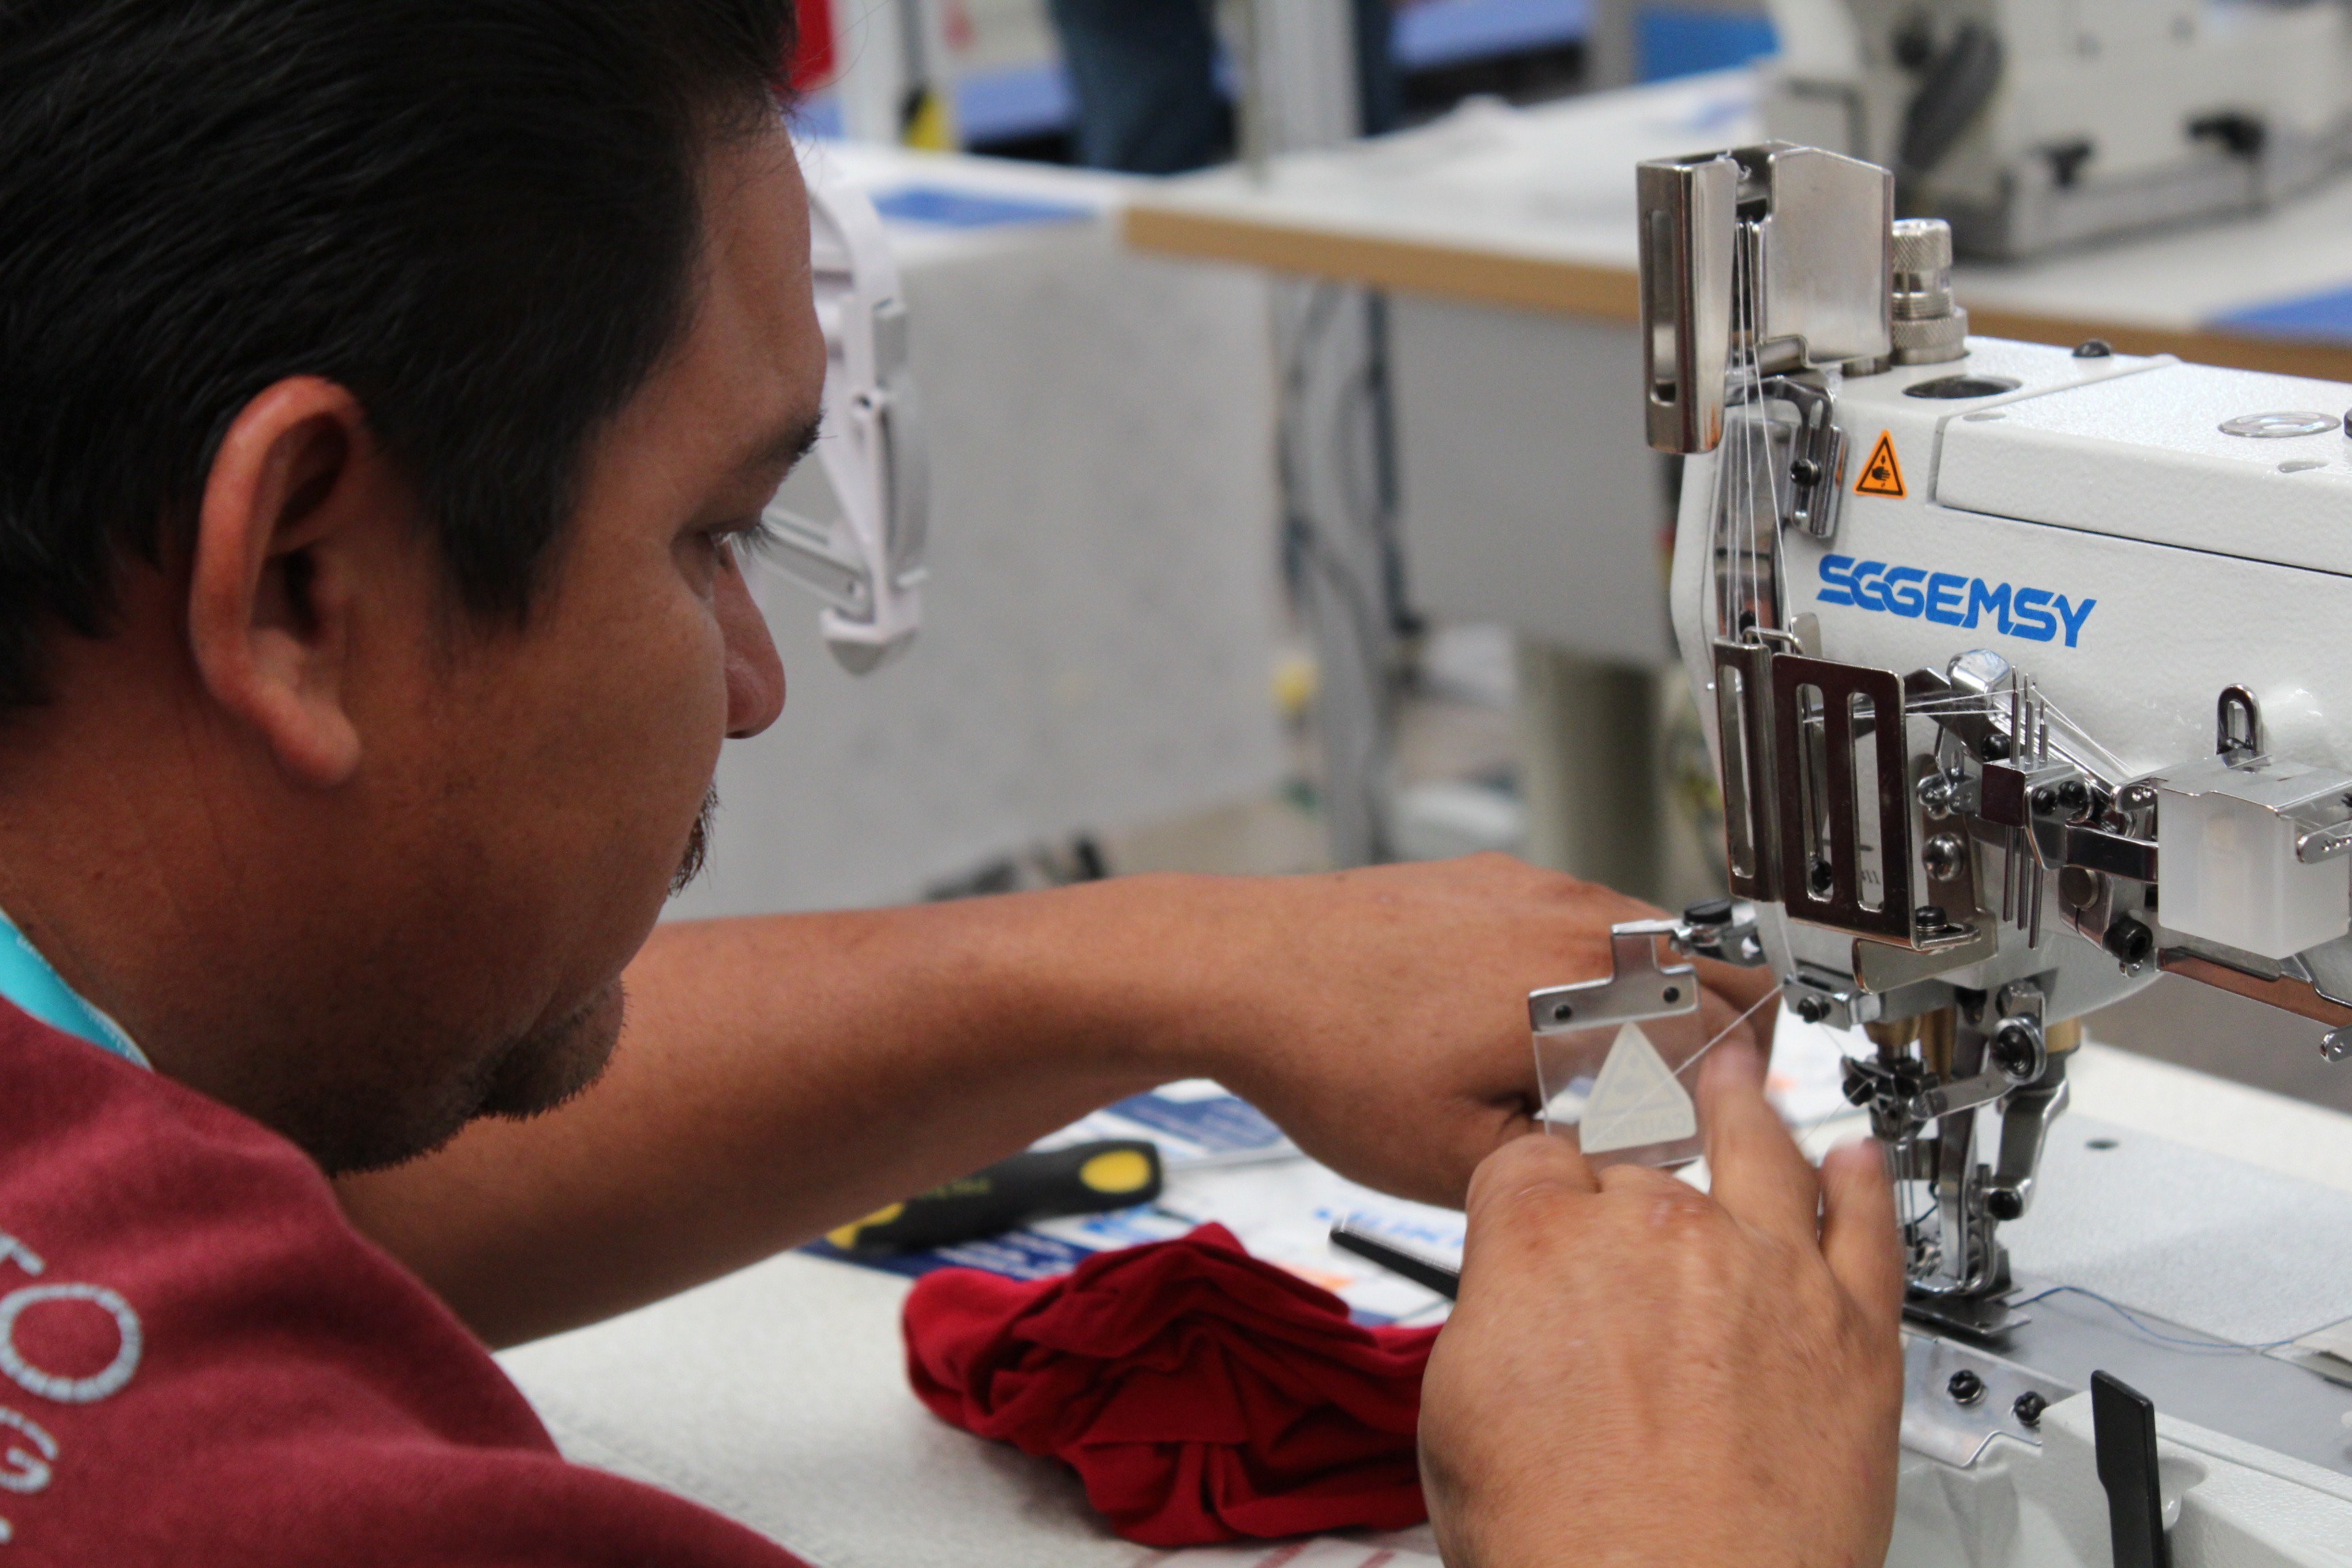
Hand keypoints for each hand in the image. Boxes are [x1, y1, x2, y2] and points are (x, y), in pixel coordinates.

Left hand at [1152, 854, 1779, 1208]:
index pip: (1731, 1024)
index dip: (1742, 1086)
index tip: (1719, 1126)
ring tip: (1610, 1067)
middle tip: (1691, 1094)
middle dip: (1723, 1032)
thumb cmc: (1332, 1056)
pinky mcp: (1487, 880)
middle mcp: (1575, 918)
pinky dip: (1592, 968)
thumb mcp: (1461, 1160)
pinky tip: (1535, 1022)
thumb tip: (1631, 1167)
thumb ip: (1571, 1168)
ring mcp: (1530, 887)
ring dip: (1656, 998)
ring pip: (1647, 939)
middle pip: (1713, 962)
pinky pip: (1580, 920)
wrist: (1237, 970)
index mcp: (1589, 987)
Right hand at [1416, 1041, 1904, 1567]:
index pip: (1533, 1161)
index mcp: (1543, 1242)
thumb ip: (1492, 1323)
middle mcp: (1658, 1231)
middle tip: (1631, 1177)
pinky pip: (1868, 1230)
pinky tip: (1859, 1161)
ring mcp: (1766, 1271)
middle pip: (1642, 1159)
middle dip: (1630, 1174)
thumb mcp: (1455, 1418)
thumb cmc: (1562, 1543)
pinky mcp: (1853, 1330)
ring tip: (1745, 1077)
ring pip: (1762, 1152)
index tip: (1546, 1193)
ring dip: (1749, 1106)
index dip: (1535, 1184)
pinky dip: (1865, 1186)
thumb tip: (1516, 1307)